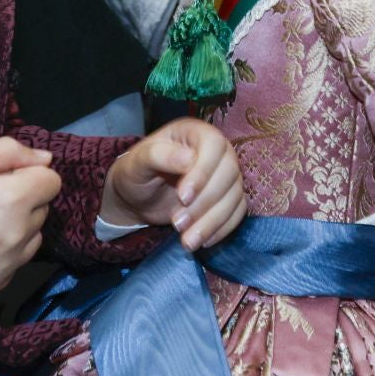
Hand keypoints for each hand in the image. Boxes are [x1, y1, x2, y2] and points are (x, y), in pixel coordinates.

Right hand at [0, 137, 60, 321]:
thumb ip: (8, 153)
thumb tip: (45, 160)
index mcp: (12, 202)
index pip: (51, 180)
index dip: (25, 173)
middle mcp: (18, 240)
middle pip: (40, 210)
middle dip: (19, 199)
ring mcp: (4, 271)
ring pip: (29, 240)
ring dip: (12, 228)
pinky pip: (8, 266)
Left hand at [100, 117, 245, 250]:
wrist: (137, 197)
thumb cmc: (136, 173)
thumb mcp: (138, 162)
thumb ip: (159, 155)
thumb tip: (188, 159)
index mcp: (196, 134)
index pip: (214, 146)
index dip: (203, 172)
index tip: (183, 197)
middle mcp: (217, 151)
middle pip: (229, 173)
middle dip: (205, 203)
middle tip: (177, 224)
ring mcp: (225, 175)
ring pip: (234, 196)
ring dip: (212, 221)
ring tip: (186, 241)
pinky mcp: (228, 197)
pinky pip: (237, 212)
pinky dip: (223, 228)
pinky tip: (202, 242)